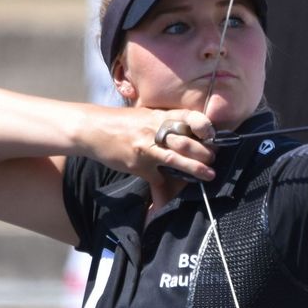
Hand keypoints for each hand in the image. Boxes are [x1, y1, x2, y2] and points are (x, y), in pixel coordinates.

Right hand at [83, 107, 216, 183]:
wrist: (93, 129)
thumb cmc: (124, 122)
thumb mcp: (148, 115)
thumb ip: (167, 122)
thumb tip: (191, 134)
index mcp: (160, 115)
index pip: (190, 117)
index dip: (205, 126)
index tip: (213, 135)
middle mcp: (155, 130)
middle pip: (187, 142)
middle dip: (205, 152)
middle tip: (214, 159)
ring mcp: (146, 148)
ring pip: (175, 159)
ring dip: (195, 169)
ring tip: (209, 175)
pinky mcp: (137, 164)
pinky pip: (156, 178)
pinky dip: (165, 186)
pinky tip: (170, 192)